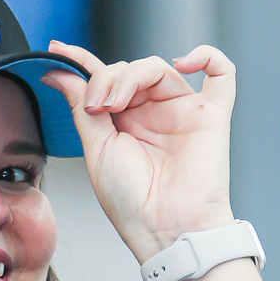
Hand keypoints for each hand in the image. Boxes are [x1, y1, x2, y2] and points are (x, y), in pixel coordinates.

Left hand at [42, 41, 237, 262]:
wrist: (165, 230)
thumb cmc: (132, 202)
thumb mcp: (96, 149)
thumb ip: (81, 106)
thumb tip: (59, 73)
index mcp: (124, 124)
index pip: (104, 80)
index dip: (82, 61)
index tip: (57, 50)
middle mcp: (152, 114)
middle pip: (129, 70)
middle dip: (105, 79)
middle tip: (94, 107)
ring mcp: (182, 113)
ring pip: (159, 68)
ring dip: (131, 76)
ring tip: (114, 104)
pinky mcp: (211, 117)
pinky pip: (221, 74)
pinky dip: (207, 56)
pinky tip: (183, 61)